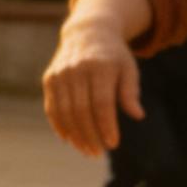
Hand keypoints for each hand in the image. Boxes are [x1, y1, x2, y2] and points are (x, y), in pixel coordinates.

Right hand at [43, 21, 141, 157]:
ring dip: (74, 134)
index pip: (101, 102)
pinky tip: (68, 139)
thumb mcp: (129, 69)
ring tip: (85, 150)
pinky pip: (51, 107)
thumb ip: (130, 92)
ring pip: (64, 111)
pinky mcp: (49, 78)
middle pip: (80, 109)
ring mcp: (59, 74)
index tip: (113, 143)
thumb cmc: (114, 56)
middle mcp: (76, 69)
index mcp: (99, 66)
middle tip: (98, 153)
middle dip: (89, 134)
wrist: (87, 33)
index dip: (106, 125)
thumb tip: (137, 115)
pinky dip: (58, 125)